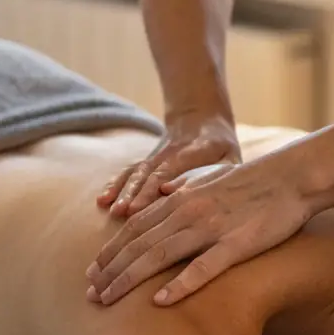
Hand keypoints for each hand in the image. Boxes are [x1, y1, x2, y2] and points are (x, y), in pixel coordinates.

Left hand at [86, 144, 311, 306]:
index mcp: (181, 199)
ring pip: (159, 255)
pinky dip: (179, 285)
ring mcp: (211, 228)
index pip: (135, 227)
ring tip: (108, 300)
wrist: (293, 176)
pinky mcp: (236, 244)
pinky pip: (203, 268)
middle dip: (111, 270)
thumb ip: (185, 190)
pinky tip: (159, 302)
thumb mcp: (211, 181)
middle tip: (90, 295)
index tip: (93, 272)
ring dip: (129, 279)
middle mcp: (188, 212)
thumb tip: (162, 195)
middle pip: (139, 244)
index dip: (111, 250)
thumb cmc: (255, 182)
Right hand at [96, 115, 240, 217]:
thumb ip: (225, 174)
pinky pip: (128, 172)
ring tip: (112, 210)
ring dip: (123, 191)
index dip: (158, 185)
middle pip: (150, 172)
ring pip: (137, 172)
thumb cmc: (222, 149)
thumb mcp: (231, 157)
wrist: (201, 121)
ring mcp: (155, 157)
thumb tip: (215, 195)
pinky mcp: (146, 162)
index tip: (147, 202)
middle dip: (137, 193)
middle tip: (125, 213)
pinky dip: (115, 185)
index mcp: (195, 150)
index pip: (173, 168)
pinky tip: (101, 200)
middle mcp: (170, 152)